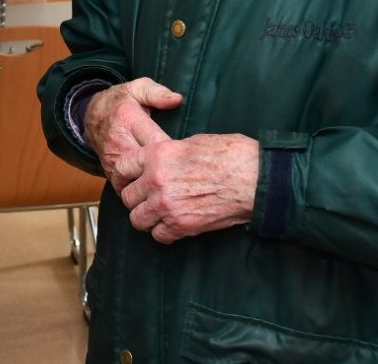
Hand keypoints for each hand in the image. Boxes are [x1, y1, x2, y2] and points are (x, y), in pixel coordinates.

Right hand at [84, 77, 181, 189]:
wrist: (90, 116)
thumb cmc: (120, 102)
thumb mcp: (137, 88)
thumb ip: (157, 93)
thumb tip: (176, 99)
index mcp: (128, 119)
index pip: (156, 141)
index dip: (175, 151)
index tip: (189, 155)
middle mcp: (119, 142)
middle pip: (148, 165)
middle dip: (168, 171)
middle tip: (186, 174)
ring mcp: (113, 160)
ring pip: (138, 180)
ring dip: (157, 183)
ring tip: (175, 184)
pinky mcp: (111, 173)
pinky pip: (130, 187)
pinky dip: (144, 189)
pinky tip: (159, 189)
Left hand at [111, 133, 258, 243]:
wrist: (256, 179)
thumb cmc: (232, 155)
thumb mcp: (193, 142)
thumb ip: (169, 153)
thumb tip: (161, 160)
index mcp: (158, 155)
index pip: (122, 167)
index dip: (125, 175)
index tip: (129, 180)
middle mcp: (157, 181)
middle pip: (127, 197)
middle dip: (137, 198)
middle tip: (148, 198)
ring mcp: (167, 205)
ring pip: (138, 219)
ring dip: (147, 217)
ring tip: (159, 213)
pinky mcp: (182, 226)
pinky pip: (159, 235)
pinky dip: (164, 232)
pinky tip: (173, 224)